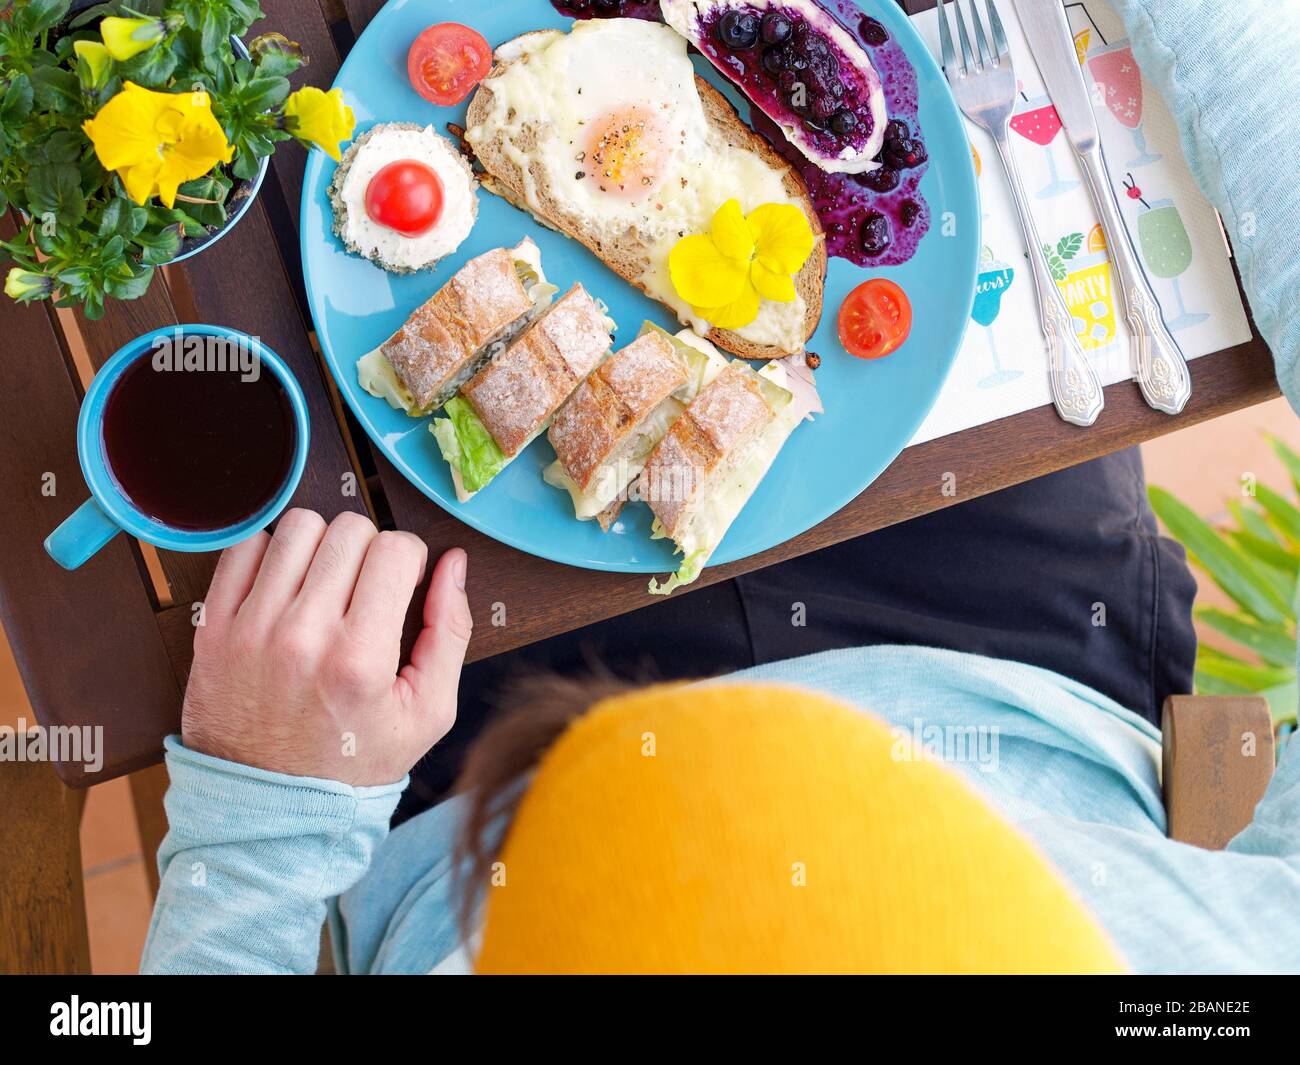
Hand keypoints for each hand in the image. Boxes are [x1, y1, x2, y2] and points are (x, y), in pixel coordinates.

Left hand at [181, 509, 471, 785]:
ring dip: (320, 545)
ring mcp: (251, 629)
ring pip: (297, 526)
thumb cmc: (354, 761)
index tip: (404, 583)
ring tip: (325, 584)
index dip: (410, 558)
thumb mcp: (428, 712)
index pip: (395, 549)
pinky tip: (285, 587)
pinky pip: (243, 546)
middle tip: (366, 588)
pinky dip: (270, 554)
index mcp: (361, 659)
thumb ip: (451, 631)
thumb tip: (454, 562)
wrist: (269, 809)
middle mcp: (303, 636)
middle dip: (369, 548)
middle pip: (349, 530)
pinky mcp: (213, 627)